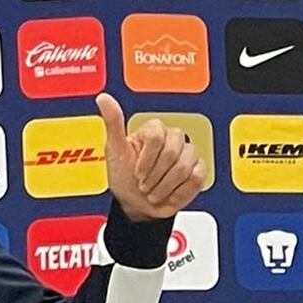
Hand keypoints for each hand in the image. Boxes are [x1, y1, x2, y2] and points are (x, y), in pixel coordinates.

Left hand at [95, 93, 205, 221]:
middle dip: (154, 175)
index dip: (146, 159)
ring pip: (184, 167)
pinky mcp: (198, 170)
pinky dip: (178, 192)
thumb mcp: (114, 150)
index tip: (136, 171)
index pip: (157, 136)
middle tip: (144, 183)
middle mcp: (172, 139)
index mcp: (153, 131)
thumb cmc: (123, 177)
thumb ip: (113, 123)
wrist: (135, 204)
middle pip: (172, 152)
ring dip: (164, 186)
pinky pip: (196, 177)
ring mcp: (187, 154)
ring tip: (153, 190)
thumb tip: (104, 98)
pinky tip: (168, 193)